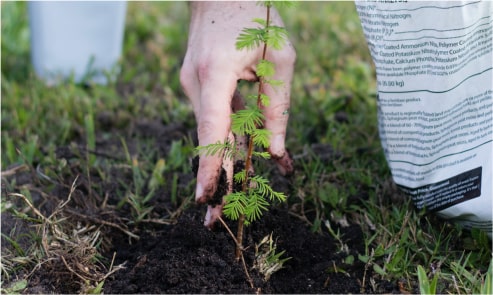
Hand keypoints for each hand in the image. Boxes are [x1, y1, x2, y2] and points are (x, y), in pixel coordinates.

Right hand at [180, 2, 294, 227]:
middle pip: (208, 140)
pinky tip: (243, 158)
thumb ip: (278, 106)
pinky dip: (228, 140)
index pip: (211, 127)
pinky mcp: (195, 87)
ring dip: (226, 162)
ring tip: (235, 197)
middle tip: (213, 220)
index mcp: (216, 71)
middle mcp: (196, 83)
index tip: (206, 197)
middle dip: (213, 180)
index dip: (210, 165)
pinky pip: (213, 119)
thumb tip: (275, 151)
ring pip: (212, 133)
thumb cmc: (255, 17)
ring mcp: (191, 85)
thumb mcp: (280, 57)